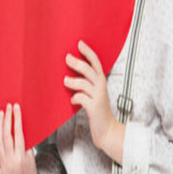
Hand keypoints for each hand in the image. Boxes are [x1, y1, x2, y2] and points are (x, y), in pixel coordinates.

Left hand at [0, 102, 44, 173]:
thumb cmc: (32, 172)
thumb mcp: (32, 157)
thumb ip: (25, 145)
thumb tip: (17, 130)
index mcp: (23, 156)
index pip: (18, 133)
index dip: (16, 119)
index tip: (16, 108)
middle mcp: (12, 161)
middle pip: (6, 136)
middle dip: (6, 120)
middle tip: (7, 108)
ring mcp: (4, 168)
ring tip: (1, 117)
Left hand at [64, 40, 122, 159]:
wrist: (106, 129)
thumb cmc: (97, 110)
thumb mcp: (93, 93)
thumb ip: (85, 83)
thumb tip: (69, 75)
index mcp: (101, 81)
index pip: (96, 62)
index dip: (88, 52)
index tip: (79, 43)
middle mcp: (101, 86)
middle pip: (89, 69)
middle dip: (77, 62)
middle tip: (67, 57)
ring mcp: (98, 97)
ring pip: (84, 83)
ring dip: (73, 81)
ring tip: (65, 81)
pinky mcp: (94, 107)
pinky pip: (82, 98)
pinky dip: (75, 98)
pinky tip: (73, 101)